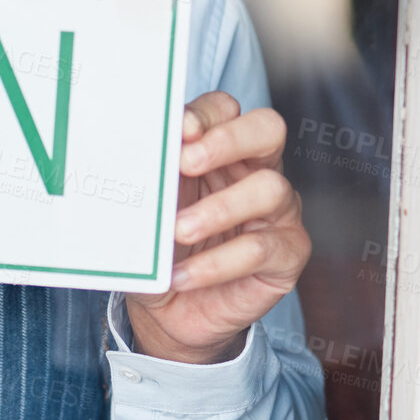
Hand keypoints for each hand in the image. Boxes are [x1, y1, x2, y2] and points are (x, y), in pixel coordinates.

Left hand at [125, 91, 309, 364]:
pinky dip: (217, 263)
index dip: (206, 114)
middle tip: (188, 161)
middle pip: (267, 129)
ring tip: (178, 230)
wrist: (168, 309)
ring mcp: (278, 211)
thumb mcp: (150, 208)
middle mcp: (257, 170)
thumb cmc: (160, 246)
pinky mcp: (287, 253)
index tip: (178, 130)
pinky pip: (261, 249)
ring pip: (270, 188)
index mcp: (222, 149)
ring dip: (219, 208)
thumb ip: (151, 180)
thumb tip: (132, 157)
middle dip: (228, 139)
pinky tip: (183, 275)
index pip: (226, 110)